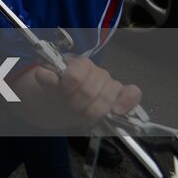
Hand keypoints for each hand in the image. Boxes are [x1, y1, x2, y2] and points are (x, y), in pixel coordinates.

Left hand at [26, 56, 141, 129]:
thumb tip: (51, 77)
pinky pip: (132, 94)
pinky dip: (126, 102)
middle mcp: (98, 71)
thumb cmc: (57, 91)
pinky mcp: (121, 96)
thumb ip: (45, 78)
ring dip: (93, 111)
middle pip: (90, 91)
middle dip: (77, 105)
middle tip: (70, 108)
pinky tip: (116, 111)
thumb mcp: (46, 85)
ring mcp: (111, 84)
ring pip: (108, 96)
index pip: (76, 76)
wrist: (63, 103)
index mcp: (79, 64)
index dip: (67, 90)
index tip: (62, 96)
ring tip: (83, 114)